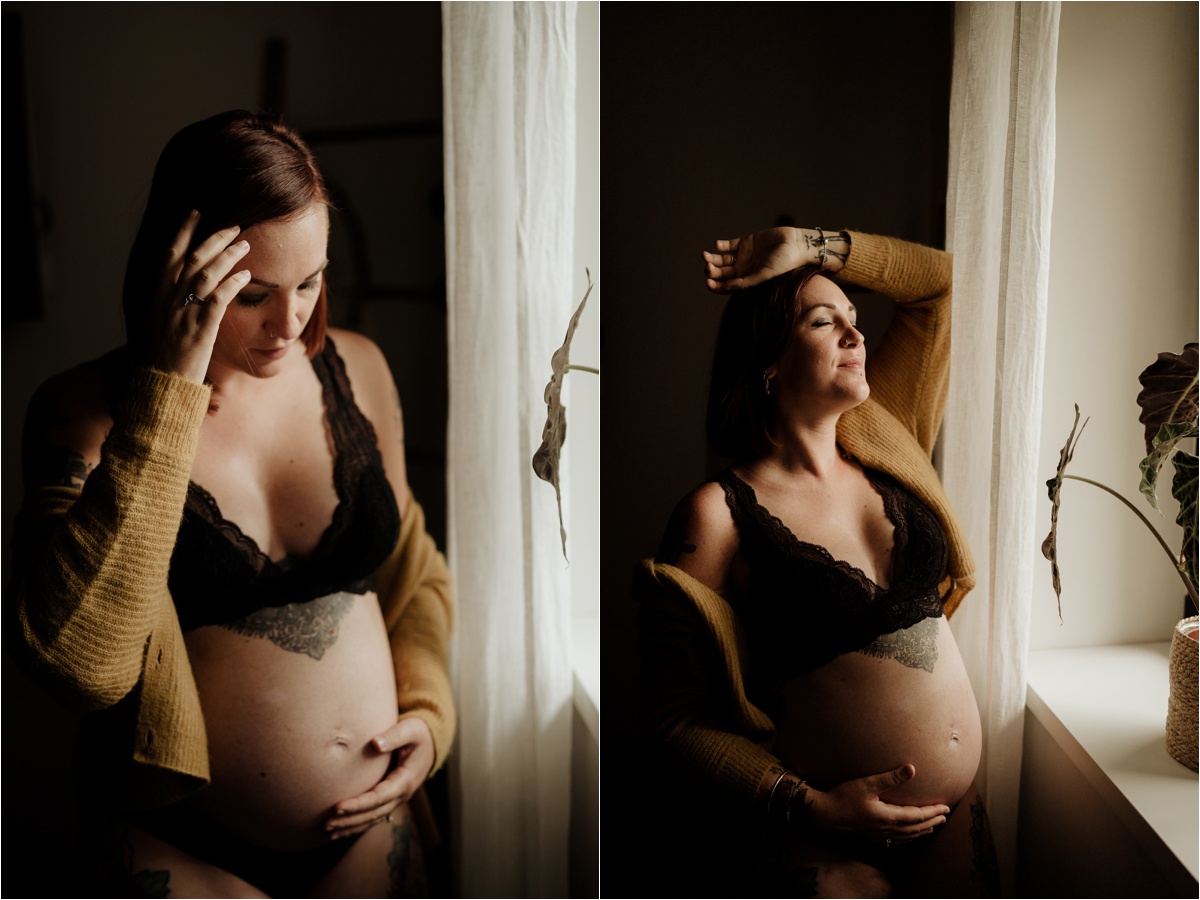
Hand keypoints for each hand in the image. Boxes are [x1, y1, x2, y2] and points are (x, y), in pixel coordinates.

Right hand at [152, 211, 251, 382]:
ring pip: (206, 274)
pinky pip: (218, 300)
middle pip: (191, 259)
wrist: (161, 387)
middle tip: (235, 225)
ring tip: (247, 244)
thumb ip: (171, 304)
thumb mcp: (161, 325)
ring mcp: (183, 314)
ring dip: (228, 256)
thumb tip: (182, 288)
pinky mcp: (200, 331)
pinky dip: (233, 284)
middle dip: (214, 238)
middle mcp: (168, 301)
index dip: (184, 232)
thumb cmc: (164, 359)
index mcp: (157, 297)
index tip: (197, 213)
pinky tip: (247, 276)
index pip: (169, 255)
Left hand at [324, 717, 434, 839]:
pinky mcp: (390, 798)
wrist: (430, 742)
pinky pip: (373, 815)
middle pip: (374, 813)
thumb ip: (394, 736)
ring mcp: (396, 799)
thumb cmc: (418, 733)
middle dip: (350, 820)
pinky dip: (356, 824)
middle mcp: (402, 794)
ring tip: (328, 829)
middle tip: (326, 823)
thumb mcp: (411, 729)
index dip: (359, 804)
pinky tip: (340, 829)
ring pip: (372, 819)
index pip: (379, 797)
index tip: (338, 806)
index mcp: (406, 780)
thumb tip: (375, 744)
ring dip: (351, 826)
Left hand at [702, 227, 805, 293]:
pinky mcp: (746, 242)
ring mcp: (743, 255)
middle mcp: (743, 270)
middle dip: (712, 271)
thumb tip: (727, 287)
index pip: (726, 286)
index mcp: (747, 281)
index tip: (708, 282)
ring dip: (712, 258)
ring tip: (705, 255)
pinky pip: (729, 245)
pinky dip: (721, 245)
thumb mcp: (764, 275)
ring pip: (722, 259)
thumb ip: (746, 282)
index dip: (715, 286)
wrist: (796, 244)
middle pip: (721, 272)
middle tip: (708, 267)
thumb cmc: (785, 263)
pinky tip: (717, 245)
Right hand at [802, 764, 949, 845]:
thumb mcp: (866, 784)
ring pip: (907, 836)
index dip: (933, 811)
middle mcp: (886, 829)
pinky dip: (907, 838)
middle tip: (945, 817)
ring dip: (922, 831)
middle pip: (915, 828)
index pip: (917, 816)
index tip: (946, 807)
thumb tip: (912, 769)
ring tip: (932, 827)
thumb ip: (889, 777)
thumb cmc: (843, 797)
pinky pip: (896, 841)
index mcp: (888, 817)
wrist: (823, 815)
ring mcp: (878, 835)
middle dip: (931, 821)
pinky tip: (907, 837)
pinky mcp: (871, 836)